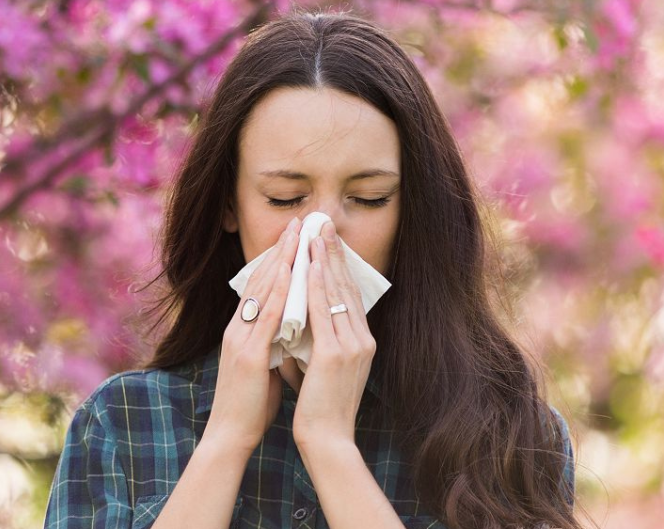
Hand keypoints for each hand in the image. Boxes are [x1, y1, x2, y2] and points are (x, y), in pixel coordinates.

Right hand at [203, 216, 300, 458]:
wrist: (231, 435)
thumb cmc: (251, 403)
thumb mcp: (264, 364)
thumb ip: (273, 342)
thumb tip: (292, 328)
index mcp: (242, 330)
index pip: (260, 286)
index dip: (277, 259)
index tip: (294, 237)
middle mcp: (237, 328)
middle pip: (259, 280)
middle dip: (280, 250)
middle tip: (298, 222)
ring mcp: (240, 339)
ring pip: (261, 291)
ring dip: (280, 261)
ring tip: (296, 236)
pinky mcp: (248, 355)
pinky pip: (265, 317)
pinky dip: (278, 293)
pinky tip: (290, 274)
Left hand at [292, 220, 376, 450]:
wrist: (327, 439)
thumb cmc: (321, 407)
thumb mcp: (323, 368)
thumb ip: (318, 343)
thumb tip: (301, 324)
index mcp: (362, 342)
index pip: (349, 295)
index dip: (338, 265)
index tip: (327, 240)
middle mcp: (363, 339)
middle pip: (346, 286)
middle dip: (333, 253)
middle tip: (323, 223)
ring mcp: (352, 346)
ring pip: (336, 293)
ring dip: (324, 260)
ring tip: (315, 233)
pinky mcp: (336, 354)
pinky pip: (324, 311)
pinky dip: (315, 286)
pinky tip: (308, 266)